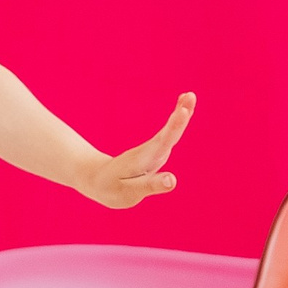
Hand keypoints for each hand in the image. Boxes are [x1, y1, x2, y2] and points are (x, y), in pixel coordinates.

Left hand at [78, 92, 194, 208]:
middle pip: (168, 133)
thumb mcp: (129, 192)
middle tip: (191, 95)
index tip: (183, 111)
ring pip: (170, 131)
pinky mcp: (155, 151)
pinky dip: (177, 121)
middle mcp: (150, 151)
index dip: (174, 127)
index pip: (162, 142)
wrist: (96, 179)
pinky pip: (169, 134)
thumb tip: (173, 180)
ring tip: (190, 95)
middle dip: (180, 116)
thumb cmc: (111, 188)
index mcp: (144, 160)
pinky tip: (183, 108)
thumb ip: (151, 185)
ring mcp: (152, 150)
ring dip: (181, 113)